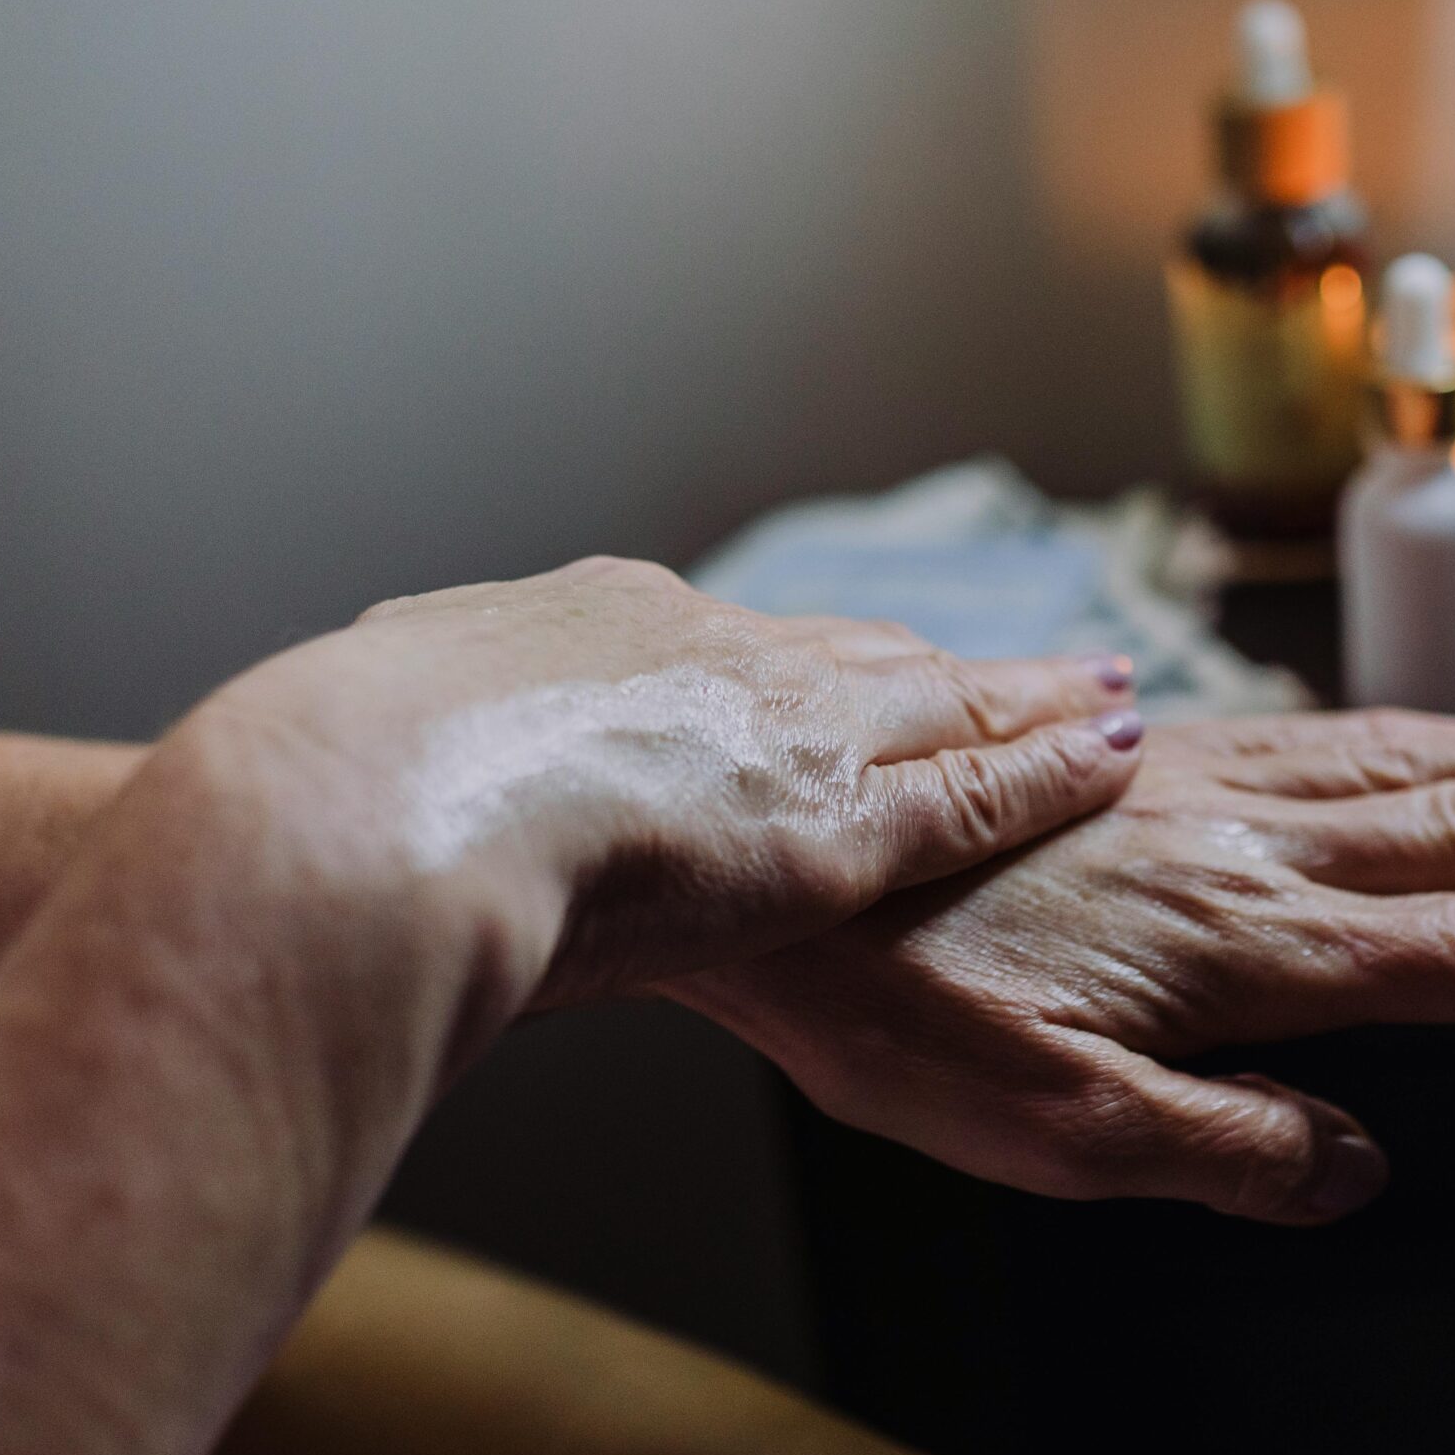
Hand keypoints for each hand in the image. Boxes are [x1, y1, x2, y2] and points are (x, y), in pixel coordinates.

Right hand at [187, 557, 1143, 1002]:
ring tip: (1111, 695)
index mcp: (588, 634)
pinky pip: (982, 787)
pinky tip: (1122, 751)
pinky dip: (1057, 768)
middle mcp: (706, 658)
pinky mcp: (841, 821)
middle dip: (944, 671)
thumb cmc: (332, 798)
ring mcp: (782, 733)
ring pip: (949, 706)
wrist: (368, 818)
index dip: (804, 665)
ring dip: (1035, 702)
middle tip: (1022, 669)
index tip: (841, 670)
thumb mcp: (367, 744)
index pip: (731, 651)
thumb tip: (351, 761)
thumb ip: (407, 752)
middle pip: (864, 659)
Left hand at [668, 700, 1454, 1224]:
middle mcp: (1256, 848)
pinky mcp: (1151, 756)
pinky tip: (1441, 730)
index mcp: (1257, 947)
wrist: (777, 864)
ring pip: (1418, 761)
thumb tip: (1355, 1165)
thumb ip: (1226, 1150)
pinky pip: (1324, 733)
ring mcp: (1207, 789)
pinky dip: (1421, 726)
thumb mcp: (1057, 1132)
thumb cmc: (897, 1007)